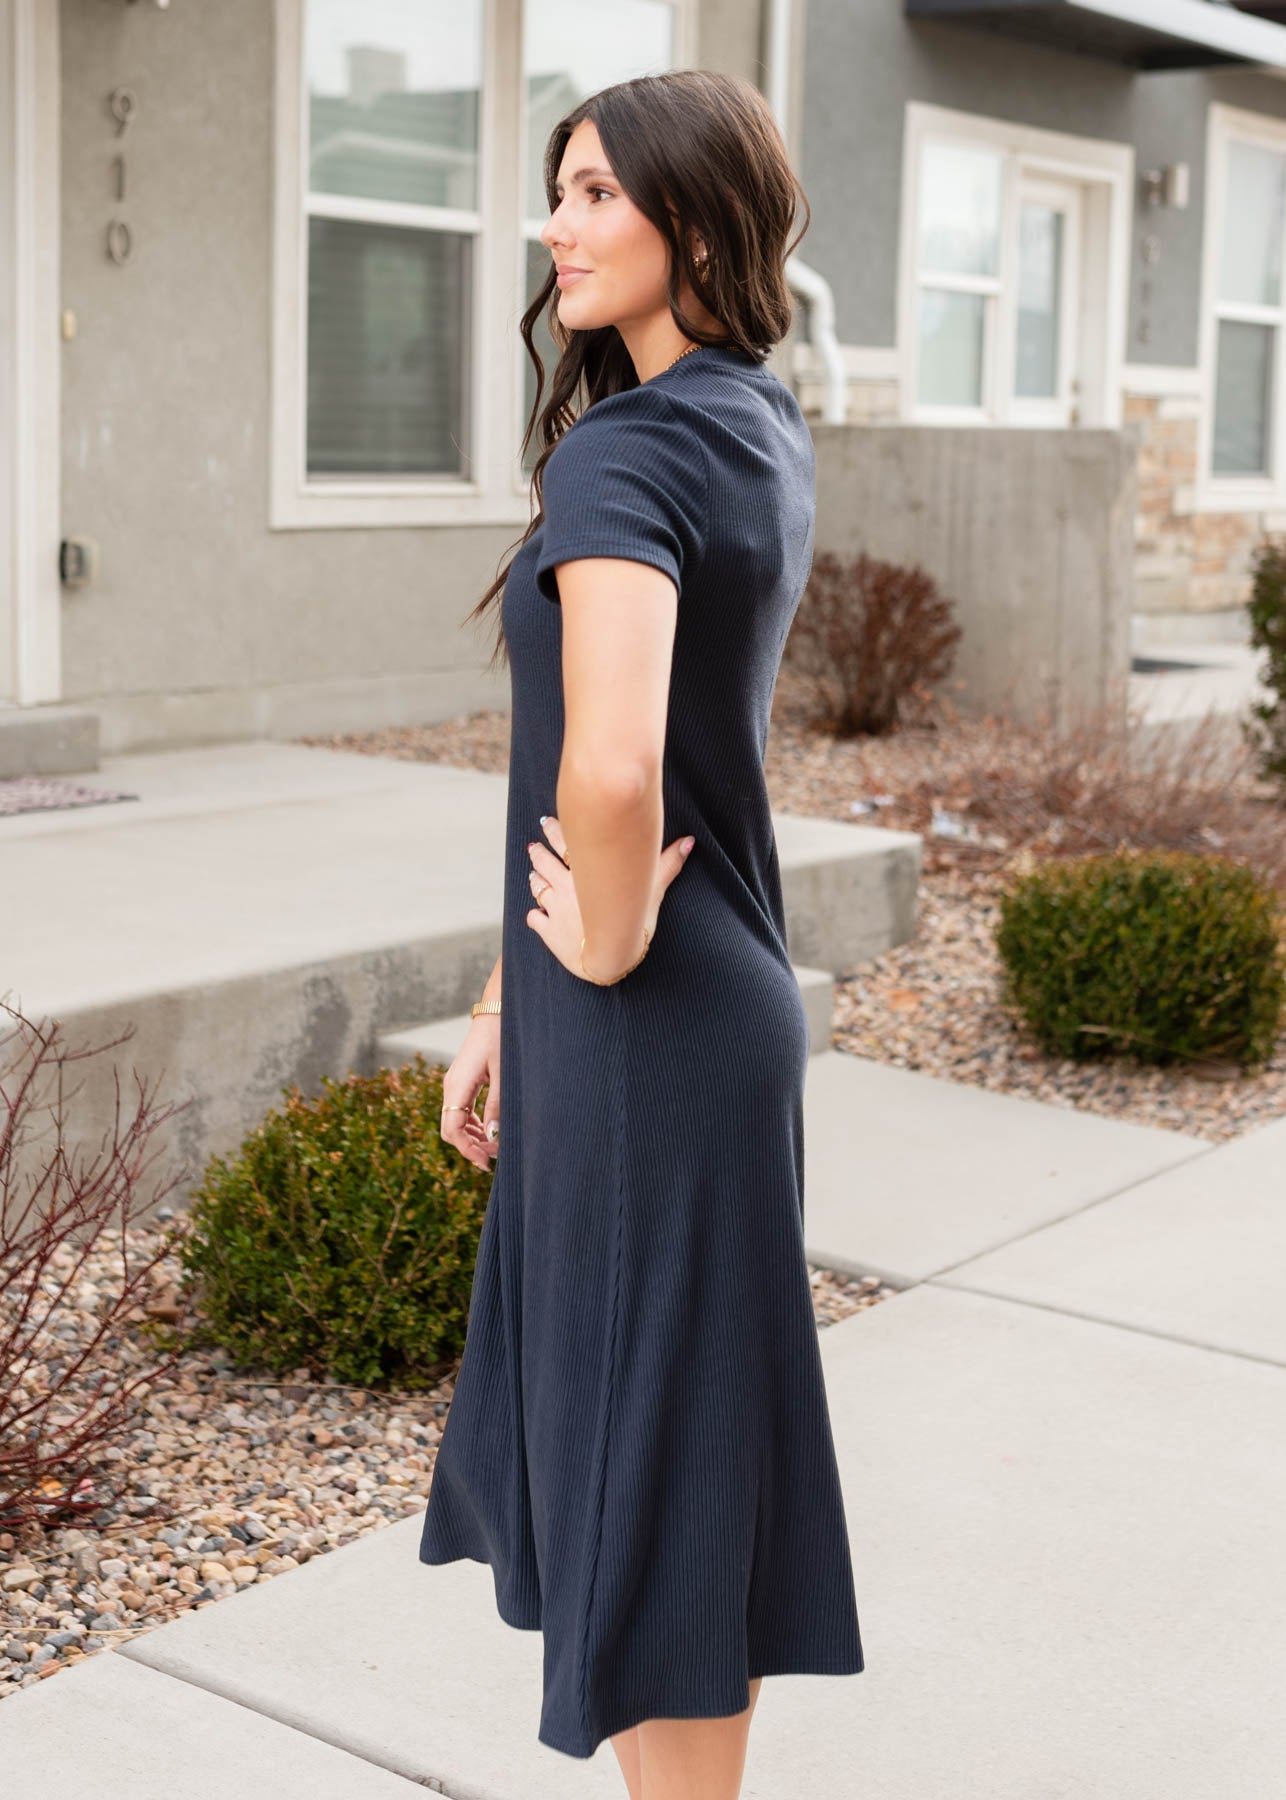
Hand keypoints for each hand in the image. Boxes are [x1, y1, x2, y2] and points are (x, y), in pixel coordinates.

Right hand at [438, 1015, 500, 1170]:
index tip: (486, 1163)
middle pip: (450, 1129)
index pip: (452, 1129)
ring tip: (496, 1145)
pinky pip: (461, 1110)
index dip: (467, 1150)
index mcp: (457, 1085)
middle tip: (495, 1157)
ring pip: (454, 1121)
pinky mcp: (463, 1081)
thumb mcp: (504, 1073)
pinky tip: (490, 1129)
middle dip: (470, 1146)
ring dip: (472, 1137)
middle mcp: (451, 1086)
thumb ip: (496, 1105)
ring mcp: (455, 1083)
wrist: (498, 1011)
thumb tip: (492, 1136)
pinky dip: (473, 1124)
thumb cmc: (503, 1037)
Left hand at [525, 813, 694, 981]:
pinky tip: (536, 913)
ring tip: (533, 873)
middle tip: (534, 843)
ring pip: (536, 886)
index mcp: (587, 872)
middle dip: (538, 850)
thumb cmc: (634, 923)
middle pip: (544, 860)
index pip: (565, 842)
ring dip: (534, 878)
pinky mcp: (547, 931)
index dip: (555, 830)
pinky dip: (534, 915)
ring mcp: (554, 908)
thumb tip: (690, 841)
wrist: (611, 958)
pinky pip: (534, 919)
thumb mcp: (653, 890)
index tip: (548, 822)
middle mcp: (566, 885)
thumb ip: (668, 864)